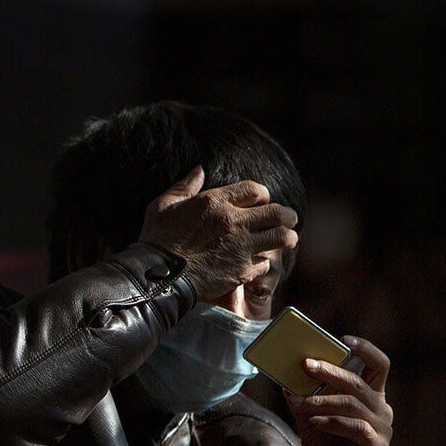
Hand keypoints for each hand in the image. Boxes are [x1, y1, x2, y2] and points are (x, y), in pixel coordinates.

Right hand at [138, 166, 299, 303]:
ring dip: (287, 237)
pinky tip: (259, 264)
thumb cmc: (156, 240)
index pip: (254, 190)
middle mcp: (233, 222)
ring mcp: (240, 247)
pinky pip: (265, 264)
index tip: (261, 202)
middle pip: (277, 212)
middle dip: (287, 215)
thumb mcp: (163, 205)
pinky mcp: (240, 271)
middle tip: (289, 220)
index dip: (262, 195)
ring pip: (281, 237)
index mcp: (214, 202)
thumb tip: (198, 170)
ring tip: (287, 239)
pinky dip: (264, 264)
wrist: (156, 276)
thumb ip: (184, 187)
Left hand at [285, 336, 393, 445]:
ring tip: (299, 401)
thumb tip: (285, 381)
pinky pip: (356, 428)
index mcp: (371, 396)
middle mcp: (380, 408)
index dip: (365, 349)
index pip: (378, 365)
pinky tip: (315, 421)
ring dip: (322, 400)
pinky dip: (333, 422)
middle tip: (306, 364)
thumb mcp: (312, 421)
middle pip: (359, 382)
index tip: (344, 339)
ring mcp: (382, 428)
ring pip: (353, 404)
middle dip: (331, 371)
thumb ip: (304, 401)